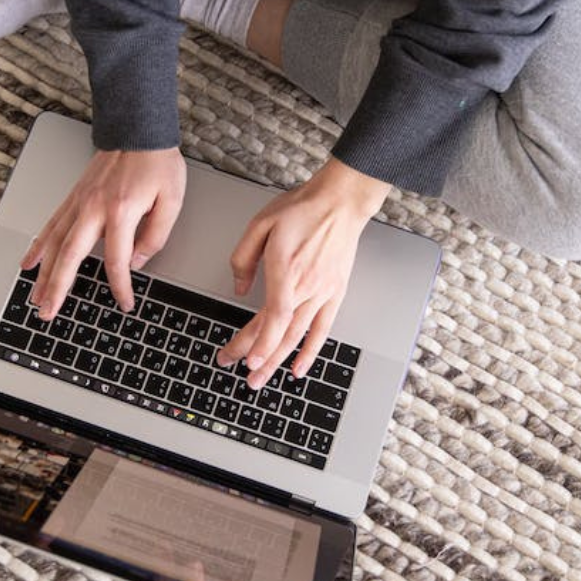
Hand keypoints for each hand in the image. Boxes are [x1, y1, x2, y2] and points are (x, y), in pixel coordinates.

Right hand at [22, 148, 186, 318]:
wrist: (138, 130)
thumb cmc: (157, 162)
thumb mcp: (172, 201)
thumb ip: (156, 236)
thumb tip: (137, 262)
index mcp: (120, 212)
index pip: (116, 261)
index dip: (120, 286)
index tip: (124, 303)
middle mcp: (93, 208)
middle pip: (70, 256)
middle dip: (58, 288)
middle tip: (49, 313)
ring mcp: (79, 202)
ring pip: (54, 244)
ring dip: (43, 274)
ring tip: (36, 298)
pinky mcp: (73, 197)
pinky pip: (50, 225)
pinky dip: (38, 246)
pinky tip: (29, 263)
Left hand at [218, 159, 389, 388]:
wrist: (340, 203)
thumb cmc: (303, 209)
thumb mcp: (260, 224)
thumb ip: (243, 258)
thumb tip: (239, 287)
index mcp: (286, 269)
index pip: (273, 317)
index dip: (259, 342)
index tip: (244, 359)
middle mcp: (307, 286)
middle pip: (282, 332)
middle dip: (260, 358)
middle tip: (243, 376)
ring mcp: (323, 292)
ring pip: (299, 336)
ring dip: (279, 361)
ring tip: (262, 378)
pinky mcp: (335, 293)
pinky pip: (323, 329)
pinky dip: (311, 352)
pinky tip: (299, 369)